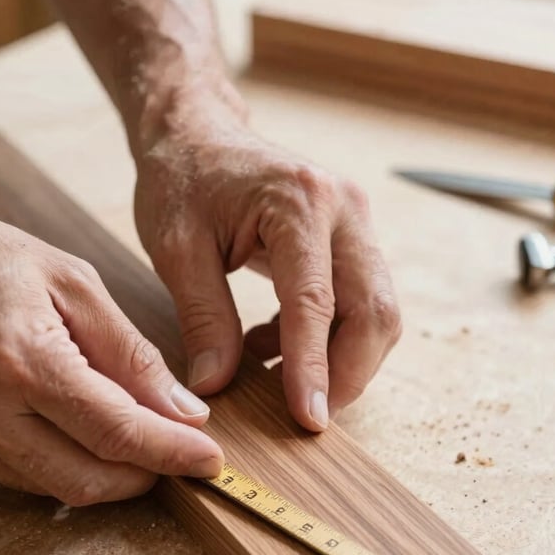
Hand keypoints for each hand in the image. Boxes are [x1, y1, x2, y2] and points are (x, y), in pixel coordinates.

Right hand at [0, 175, 222, 503]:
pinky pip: (9, 474)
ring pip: (49, 486)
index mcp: (21, 359)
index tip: (210, 460)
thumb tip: (182, 410)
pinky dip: (50, 460)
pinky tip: (61, 426)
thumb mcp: (70, 281)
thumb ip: (130, 352)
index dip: (172, 452)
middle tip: (173, 452)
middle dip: (143, 476)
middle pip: (86, 480)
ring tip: (122, 432)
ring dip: (98, 470)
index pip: (116, 432)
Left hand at [134, 94, 401, 431]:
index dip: (314, 368)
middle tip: (306, 416)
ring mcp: (355, 221)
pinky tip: (273, 345)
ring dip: (341, 359)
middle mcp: (344, 209)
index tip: (308, 420)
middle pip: (374, 310)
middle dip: (348, 373)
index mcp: (298, 202)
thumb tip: (216, 386)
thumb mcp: (176, 249)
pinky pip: (359, 302)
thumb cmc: (182, 180)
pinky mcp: (352, 238)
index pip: (316, 302)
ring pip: (377, 311)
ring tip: (277, 376)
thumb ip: (202, 318)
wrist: (199, 134)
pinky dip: (327, 338)